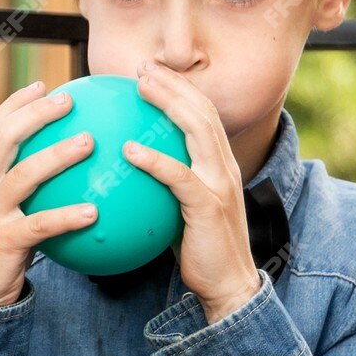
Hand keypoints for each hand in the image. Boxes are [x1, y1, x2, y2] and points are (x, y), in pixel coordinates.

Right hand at [0, 80, 99, 307]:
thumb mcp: (1, 213)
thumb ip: (23, 192)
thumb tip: (67, 172)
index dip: (16, 104)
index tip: (43, 84)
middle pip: (3, 138)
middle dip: (35, 114)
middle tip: (69, 100)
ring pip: (23, 176)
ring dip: (58, 155)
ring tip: (90, 142)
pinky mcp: (4, 242)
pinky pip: (40, 226)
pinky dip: (67, 216)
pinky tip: (94, 212)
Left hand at [125, 61, 263, 323]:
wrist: (228, 287)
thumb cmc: (199, 251)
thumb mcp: (182, 210)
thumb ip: (165, 185)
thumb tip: (128, 169)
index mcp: (220, 164)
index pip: (203, 114)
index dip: (179, 88)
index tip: (149, 73)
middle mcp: (224, 167)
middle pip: (202, 111)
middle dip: (174, 83)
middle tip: (141, 67)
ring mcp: (220, 184)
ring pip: (197, 131)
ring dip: (168, 103)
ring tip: (139, 87)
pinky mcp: (208, 206)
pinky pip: (179, 176)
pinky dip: (154, 159)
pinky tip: (128, 149)